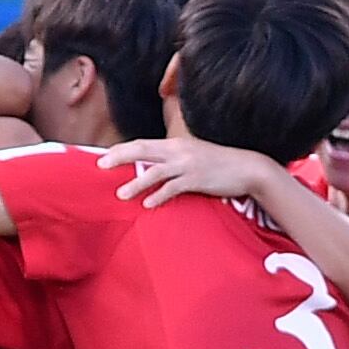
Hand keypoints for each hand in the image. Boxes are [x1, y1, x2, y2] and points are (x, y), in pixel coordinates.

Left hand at [98, 136, 275, 207]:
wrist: (248, 168)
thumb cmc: (219, 164)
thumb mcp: (193, 155)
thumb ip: (174, 159)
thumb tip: (155, 169)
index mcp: (176, 143)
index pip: (143, 143)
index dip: (122, 150)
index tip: (104, 156)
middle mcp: (178, 150)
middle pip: (142, 150)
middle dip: (120, 157)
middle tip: (100, 165)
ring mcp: (188, 164)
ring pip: (155, 172)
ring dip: (136, 183)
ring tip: (121, 194)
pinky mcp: (197, 179)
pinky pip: (173, 188)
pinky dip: (159, 197)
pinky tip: (148, 205)